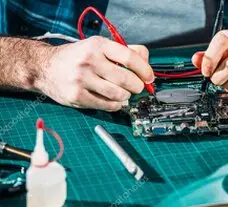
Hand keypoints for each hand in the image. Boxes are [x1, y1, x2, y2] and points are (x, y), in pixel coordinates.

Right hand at [39, 36, 153, 110]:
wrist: (45, 67)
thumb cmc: (78, 57)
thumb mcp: (99, 47)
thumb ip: (125, 52)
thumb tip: (147, 65)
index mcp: (98, 45)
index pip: (129, 57)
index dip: (144, 70)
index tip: (149, 77)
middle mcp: (89, 60)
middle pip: (126, 79)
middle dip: (137, 86)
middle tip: (137, 87)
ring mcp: (81, 79)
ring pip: (119, 95)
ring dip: (126, 97)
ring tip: (123, 93)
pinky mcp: (77, 96)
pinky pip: (107, 106)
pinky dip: (116, 105)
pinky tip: (113, 100)